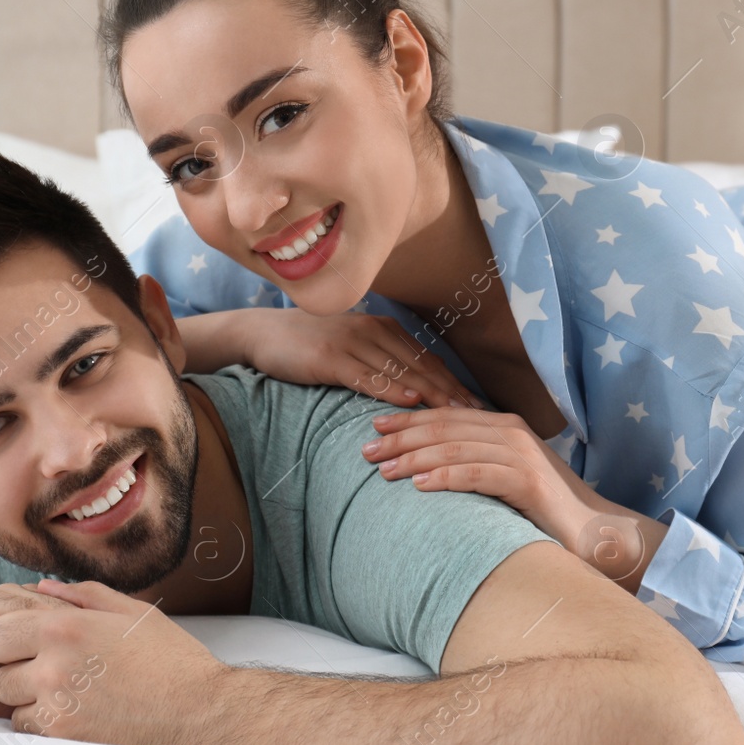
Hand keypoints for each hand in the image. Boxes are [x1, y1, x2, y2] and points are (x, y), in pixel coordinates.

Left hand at [0, 579, 224, 744]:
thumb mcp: (132, 612)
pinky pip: (32, 731)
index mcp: (65, 627)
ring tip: (71, 694)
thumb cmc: (170, 658)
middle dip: (17, 671)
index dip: (5, 639)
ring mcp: (58, 706)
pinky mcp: (67, 738)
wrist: (200, 713)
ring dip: (30, 700)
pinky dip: (47, 725)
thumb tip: (42, 588)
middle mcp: (54, 667)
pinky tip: (80, 715)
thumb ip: (82, 595)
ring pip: (11, 706)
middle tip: (53, 671)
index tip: (26, 643)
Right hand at [231, 309, 480, 409]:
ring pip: (400, 371)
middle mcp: (373, 331)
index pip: (429, 359)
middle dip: (452, 392)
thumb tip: (415, 388)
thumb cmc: (310, 345)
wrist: (264, 334)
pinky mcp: (330, 358)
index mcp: (384, 328)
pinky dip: (389, 389)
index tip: (479, 406)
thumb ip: (383, 360)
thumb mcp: (354, 347)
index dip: (455, 382)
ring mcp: (352, 342)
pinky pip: (366, 375)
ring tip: (456, 415)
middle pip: (422, 366)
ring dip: (430, 394)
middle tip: (479, 416)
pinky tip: (408, 402)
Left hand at [361, 407, 609, 550]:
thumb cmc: (545, 508)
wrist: (594, 529)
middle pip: (445, 427)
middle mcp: (512, 432)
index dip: (408, 420)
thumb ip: (477, 463)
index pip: (447, 415)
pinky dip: (445, 478)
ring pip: (455, 448)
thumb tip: (429, 468)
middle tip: (366, 450)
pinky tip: (419, 486)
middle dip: (402, 437)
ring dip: (414, 459)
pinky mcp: (528, 481)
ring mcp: (522, 454)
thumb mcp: (506, 478)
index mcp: (505, 426)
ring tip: (383, 470)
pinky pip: (477, 474)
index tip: (375, 426)